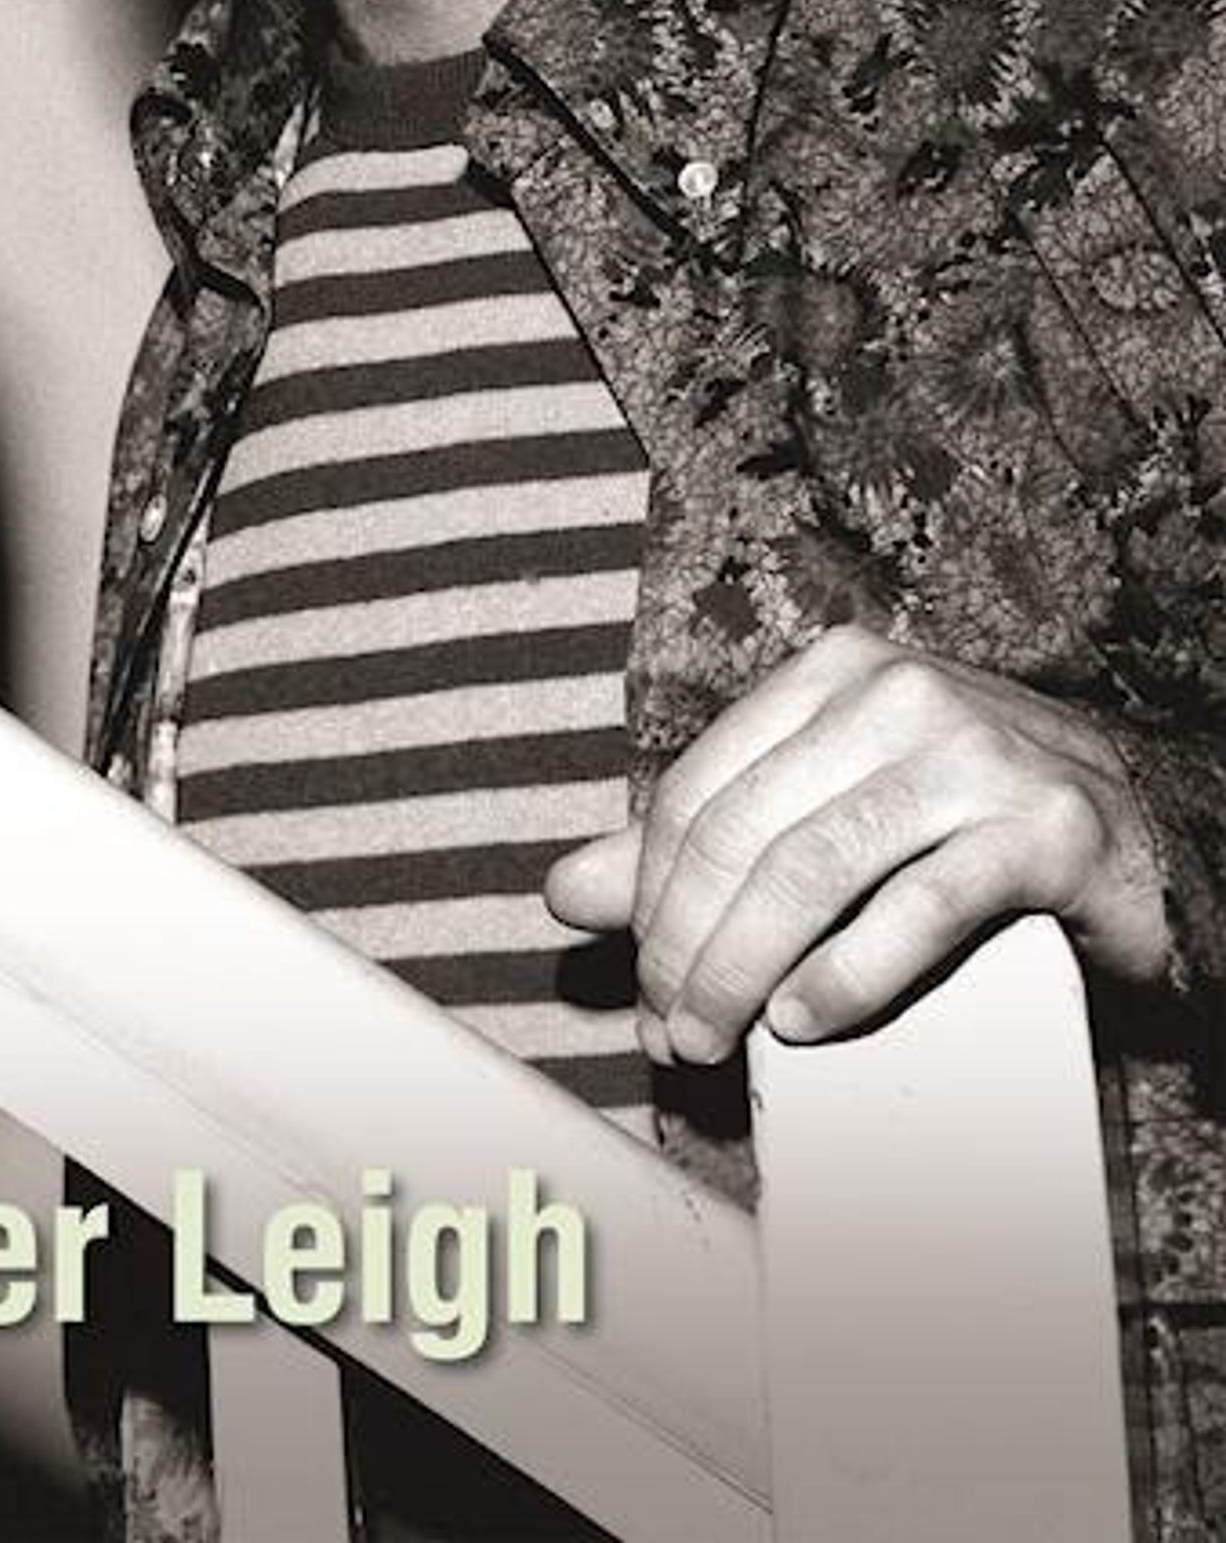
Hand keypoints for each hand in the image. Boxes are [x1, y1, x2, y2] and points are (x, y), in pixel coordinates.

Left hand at [543, 624, 1168, 1061]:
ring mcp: (977, 752)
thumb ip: (704, 846)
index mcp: (834, 673)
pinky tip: (805, 1020)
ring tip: (718, 1039)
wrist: (1147, 840)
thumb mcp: (831, 811)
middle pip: (743, 832)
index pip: (700, 789)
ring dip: (743, 971)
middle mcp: (900, 693)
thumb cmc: (970, 825)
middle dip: (686, 947)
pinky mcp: (1044, 827)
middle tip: (673, 1032)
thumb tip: (566, 893)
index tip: (639, 984)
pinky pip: (916, 907)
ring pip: (813, 869)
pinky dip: (846, 975)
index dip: (650, 898)